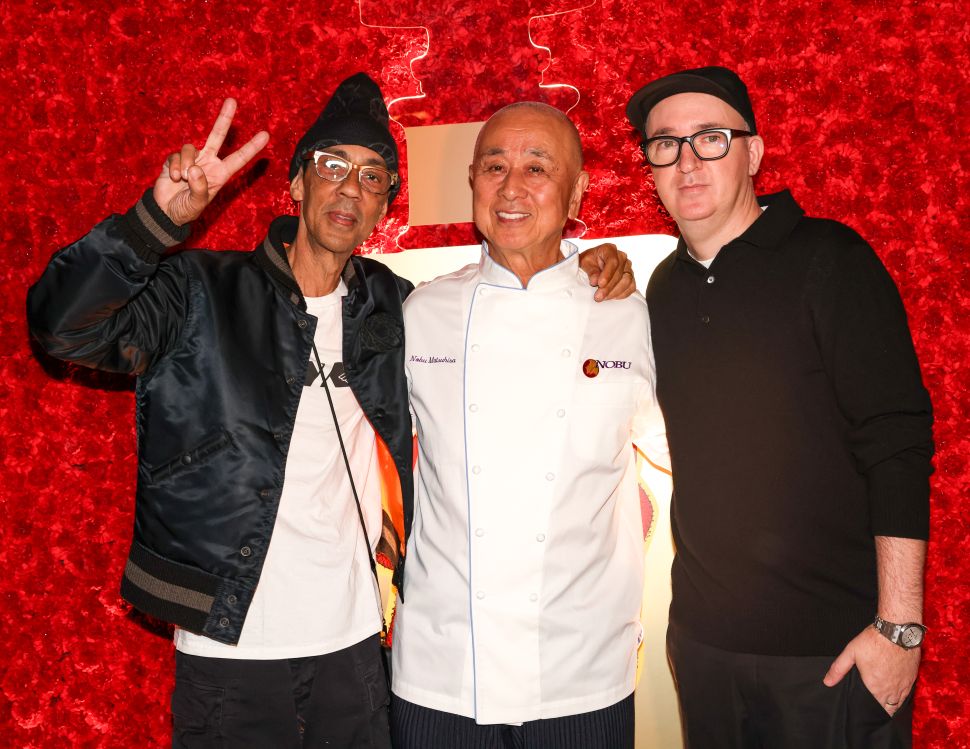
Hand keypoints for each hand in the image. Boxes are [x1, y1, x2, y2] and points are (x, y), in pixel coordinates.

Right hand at [153, 99, 269, 225]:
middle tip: (232, 100)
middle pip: (218, 136)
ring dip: (186, 163)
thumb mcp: (196, 204)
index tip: (266, 135)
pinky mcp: (176, 159)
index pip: (239, 158)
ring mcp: (192, 159)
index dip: (252, 147)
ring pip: (191, 148)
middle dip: (224, 118)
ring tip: (182, 180)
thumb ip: (199, 188)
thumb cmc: (186, 209)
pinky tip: (174, 179)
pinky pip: (177, 155)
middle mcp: (208, 163)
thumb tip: (194, 169)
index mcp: (220, 174)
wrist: (165, 211)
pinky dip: (175, 167)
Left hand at [578, 243, 634, 301]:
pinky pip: (631, 287)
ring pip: (627, 281)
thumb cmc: (588, 262)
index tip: (600, 284)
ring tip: (603, 298)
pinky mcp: (630, 277)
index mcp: (609, 249)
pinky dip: (622, 294)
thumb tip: (595, 280)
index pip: (613, 262)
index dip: (607, 274)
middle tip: (598, 297)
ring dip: (614, 292)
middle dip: (608, 287)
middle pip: (619, 273)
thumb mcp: (584, 263)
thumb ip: (590, 271)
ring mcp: (628, 267)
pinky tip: (612, 297)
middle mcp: (621, 257)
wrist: (592, 266)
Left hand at [823, 625, 920, 715]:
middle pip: (887, 708)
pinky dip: (901, 697)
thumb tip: (827, 682)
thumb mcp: (851, 653)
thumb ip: (838, 669)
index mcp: (875, 686)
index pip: (874, 708)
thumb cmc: (873, 641)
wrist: (897, 631)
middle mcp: (891, 690)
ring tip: (884, 705)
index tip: (865, 711)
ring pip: (898, 704)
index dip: (869, 711)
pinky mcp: (912, 678)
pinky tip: (896, 694)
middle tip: (873, 709)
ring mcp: (903, 685)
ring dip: (892, 705)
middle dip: (880, 710)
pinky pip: (907, 694)